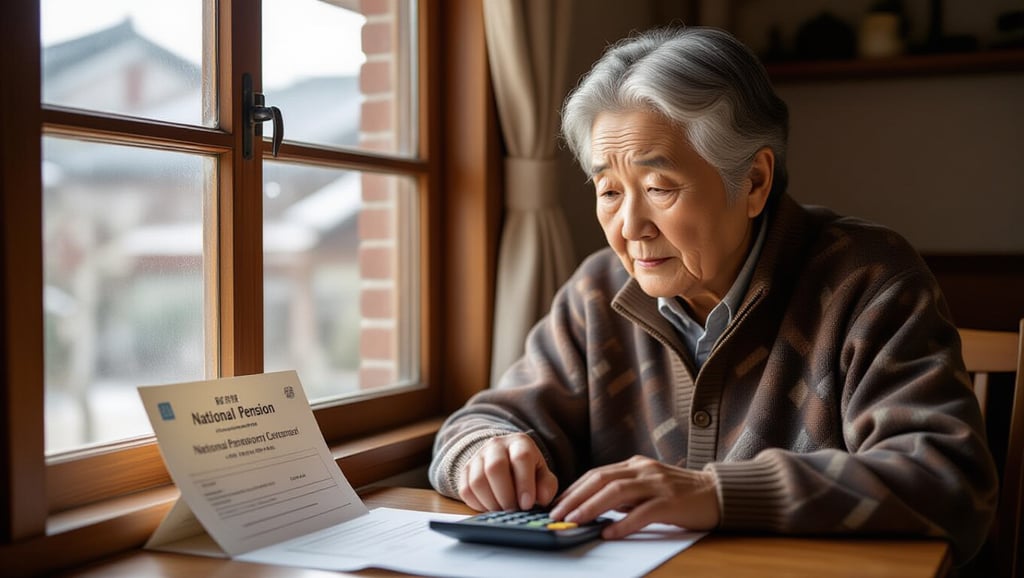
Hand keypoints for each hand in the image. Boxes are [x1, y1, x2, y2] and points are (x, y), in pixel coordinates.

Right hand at [458, 433, 558, 511]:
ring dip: (491, 502)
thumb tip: (541, 498)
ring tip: (503, 512)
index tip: (527, 504)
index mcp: (520, 443)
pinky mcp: (464, 471)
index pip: (521, 458)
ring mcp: (477, 457)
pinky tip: (491, 508)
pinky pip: (465, 490)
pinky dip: (478, 504)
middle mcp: (496, 445)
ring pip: (477, 481)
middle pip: (495, 468)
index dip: (524, 483)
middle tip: (514, 511)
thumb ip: (546, 486)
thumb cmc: (528, 472)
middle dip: (505, 495)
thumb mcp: (543, 476)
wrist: (506, 462)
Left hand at [549, 455, 719, 538]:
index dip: (574, 488)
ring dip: (592, 507)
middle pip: (601, 480)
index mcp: (635, 465)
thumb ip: (624, 492)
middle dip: (575, 497)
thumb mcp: (647, 486)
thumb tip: (592, 506)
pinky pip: (643, 512)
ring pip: (617, 492)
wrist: (717, 493)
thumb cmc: (680, 493)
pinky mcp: (671, 502)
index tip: (557, 503)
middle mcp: (643, 470)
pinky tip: (609, 533)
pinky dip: (623, 523)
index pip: (597, 474)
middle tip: (557, 513)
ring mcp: (657, 484)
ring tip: (574, 521)